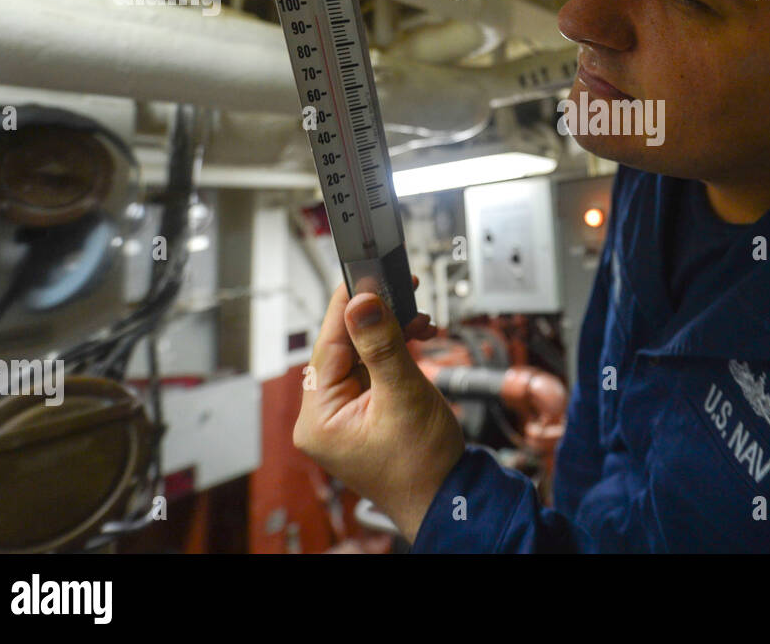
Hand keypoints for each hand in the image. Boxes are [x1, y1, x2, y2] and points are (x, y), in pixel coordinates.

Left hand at [293, 276, 464, 543]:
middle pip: (343, 347)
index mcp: (319, 418)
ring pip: (360, 354)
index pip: (328, 344)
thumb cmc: (425, 464)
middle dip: (376, 317)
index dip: (348, 305)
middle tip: (400, 288)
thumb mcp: (404, 395)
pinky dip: (394, 351)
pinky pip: (372, 369)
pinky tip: (415, 338)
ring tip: (419, 320)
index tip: (363, 272)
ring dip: (390, 333)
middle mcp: (323, 417)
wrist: (450, 497)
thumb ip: (381, 345)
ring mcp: (343, 416)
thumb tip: (361, 302)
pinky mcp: (363, 413)